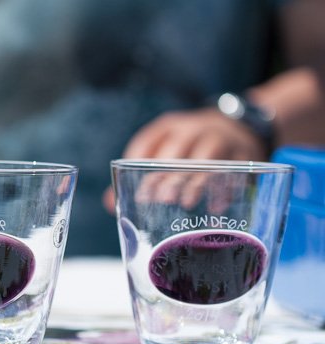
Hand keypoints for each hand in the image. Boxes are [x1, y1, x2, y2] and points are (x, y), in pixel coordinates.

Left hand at [102, 107, 268, 213]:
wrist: (237, 125)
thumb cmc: (187, 147)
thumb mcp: (163, 149)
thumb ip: (138, 175)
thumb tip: (110, 204)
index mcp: (167, 128)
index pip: (149, 144)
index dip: (142, 168)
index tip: (140, 194)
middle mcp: (193, 130)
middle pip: (178, 152)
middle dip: (170, 176)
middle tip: (162, 199)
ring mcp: (220, 140)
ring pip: (207, 161)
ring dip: (196, 182)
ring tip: (185, 203)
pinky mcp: (244, 154)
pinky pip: (235, 172)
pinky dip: (226, 190)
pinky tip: (217, 207)